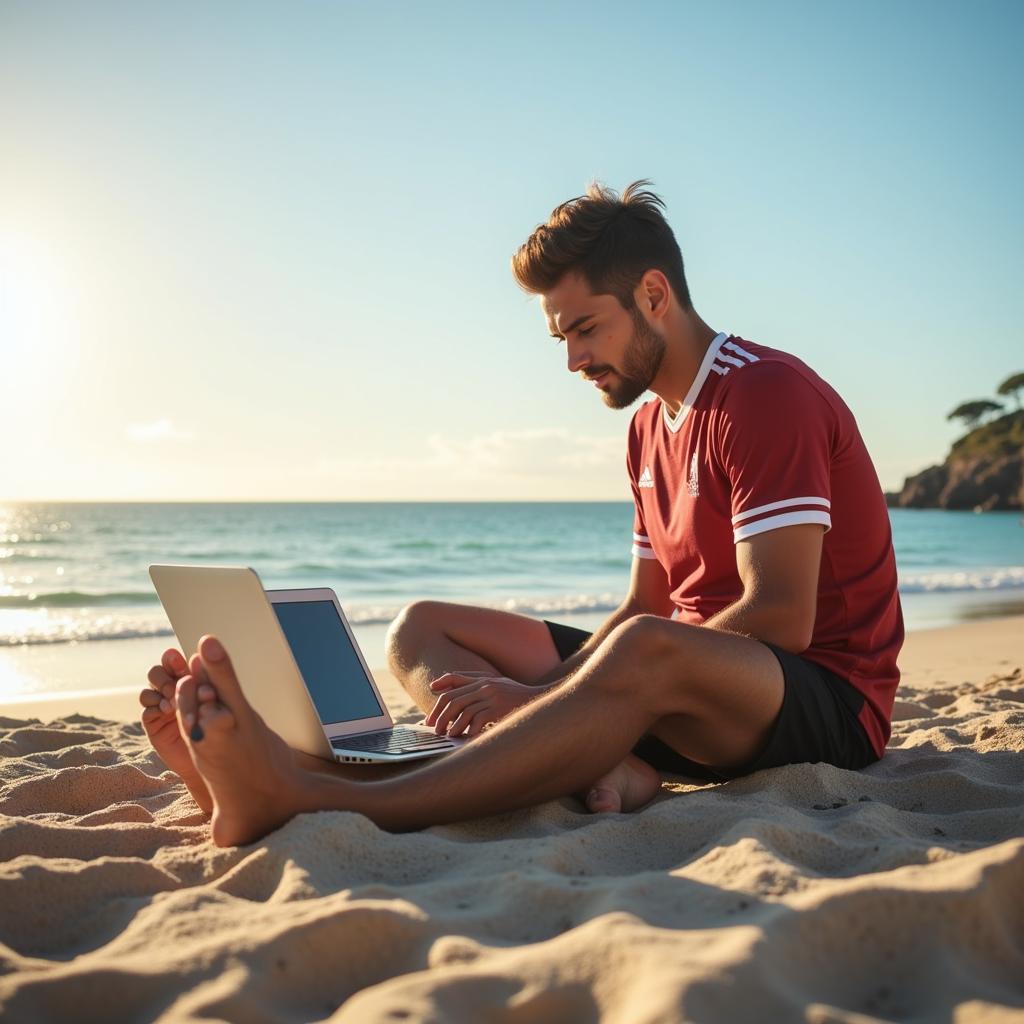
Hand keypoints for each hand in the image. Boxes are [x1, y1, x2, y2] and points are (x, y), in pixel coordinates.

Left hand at [425, 671, 541, 736]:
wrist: (543, 699)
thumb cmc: (517, 695)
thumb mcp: (496, 683)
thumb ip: (471, 683)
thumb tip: (439, 688)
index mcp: (482, 679)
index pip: (451, 683)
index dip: (437, 701)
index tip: (429, 717)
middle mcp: (485, 685)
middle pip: (453, 699)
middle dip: (440, 717)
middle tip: (435, 731)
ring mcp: (492, 696)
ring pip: (463, 711)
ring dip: (452, 726)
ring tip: (448, 736)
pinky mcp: (500, 708)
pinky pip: (478, 720)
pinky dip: (469, 730)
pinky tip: (466, 738)